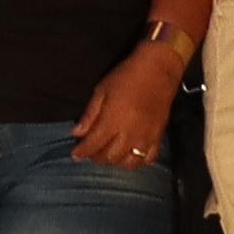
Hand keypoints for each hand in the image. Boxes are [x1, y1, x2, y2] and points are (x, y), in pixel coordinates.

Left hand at [77, 36, 188, 169]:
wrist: (158, 70)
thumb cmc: (125, 76)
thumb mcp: (102, 90)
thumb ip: (90, 114)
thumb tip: (77, 133)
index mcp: (112, 121)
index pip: (94, 145)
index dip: (82, 152)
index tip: (74, 155)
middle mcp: (129, 134)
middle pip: (110, 157)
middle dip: (96, 157)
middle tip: (91, 151)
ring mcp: (146, 138)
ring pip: (128, 163)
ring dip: (115, 161)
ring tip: (108, 153)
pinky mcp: (159, 138)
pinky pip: (148, 160)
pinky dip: (137, 162)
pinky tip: (129, 155)